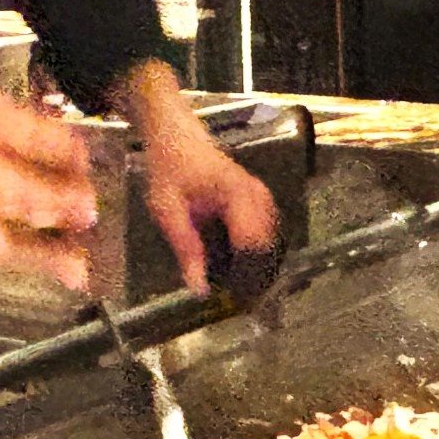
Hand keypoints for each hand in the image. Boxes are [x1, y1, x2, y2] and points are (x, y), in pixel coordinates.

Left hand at [122, 61, 279, 294]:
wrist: (175, 136)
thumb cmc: (169, 169)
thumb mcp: (167, 211)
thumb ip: (186, 249)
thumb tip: (200, 289)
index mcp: (237, 196)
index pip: (254, 245)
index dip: (249, 277)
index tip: (237, 301)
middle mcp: (258, 195)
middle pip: (269, 247)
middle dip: (257, 276)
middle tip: (239, 302)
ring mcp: (262, 195)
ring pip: (271, 242)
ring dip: (258, 266)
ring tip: (240, 288)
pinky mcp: (260, 198)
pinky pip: (267, 232)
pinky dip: (256, 252)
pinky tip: (240, 266)